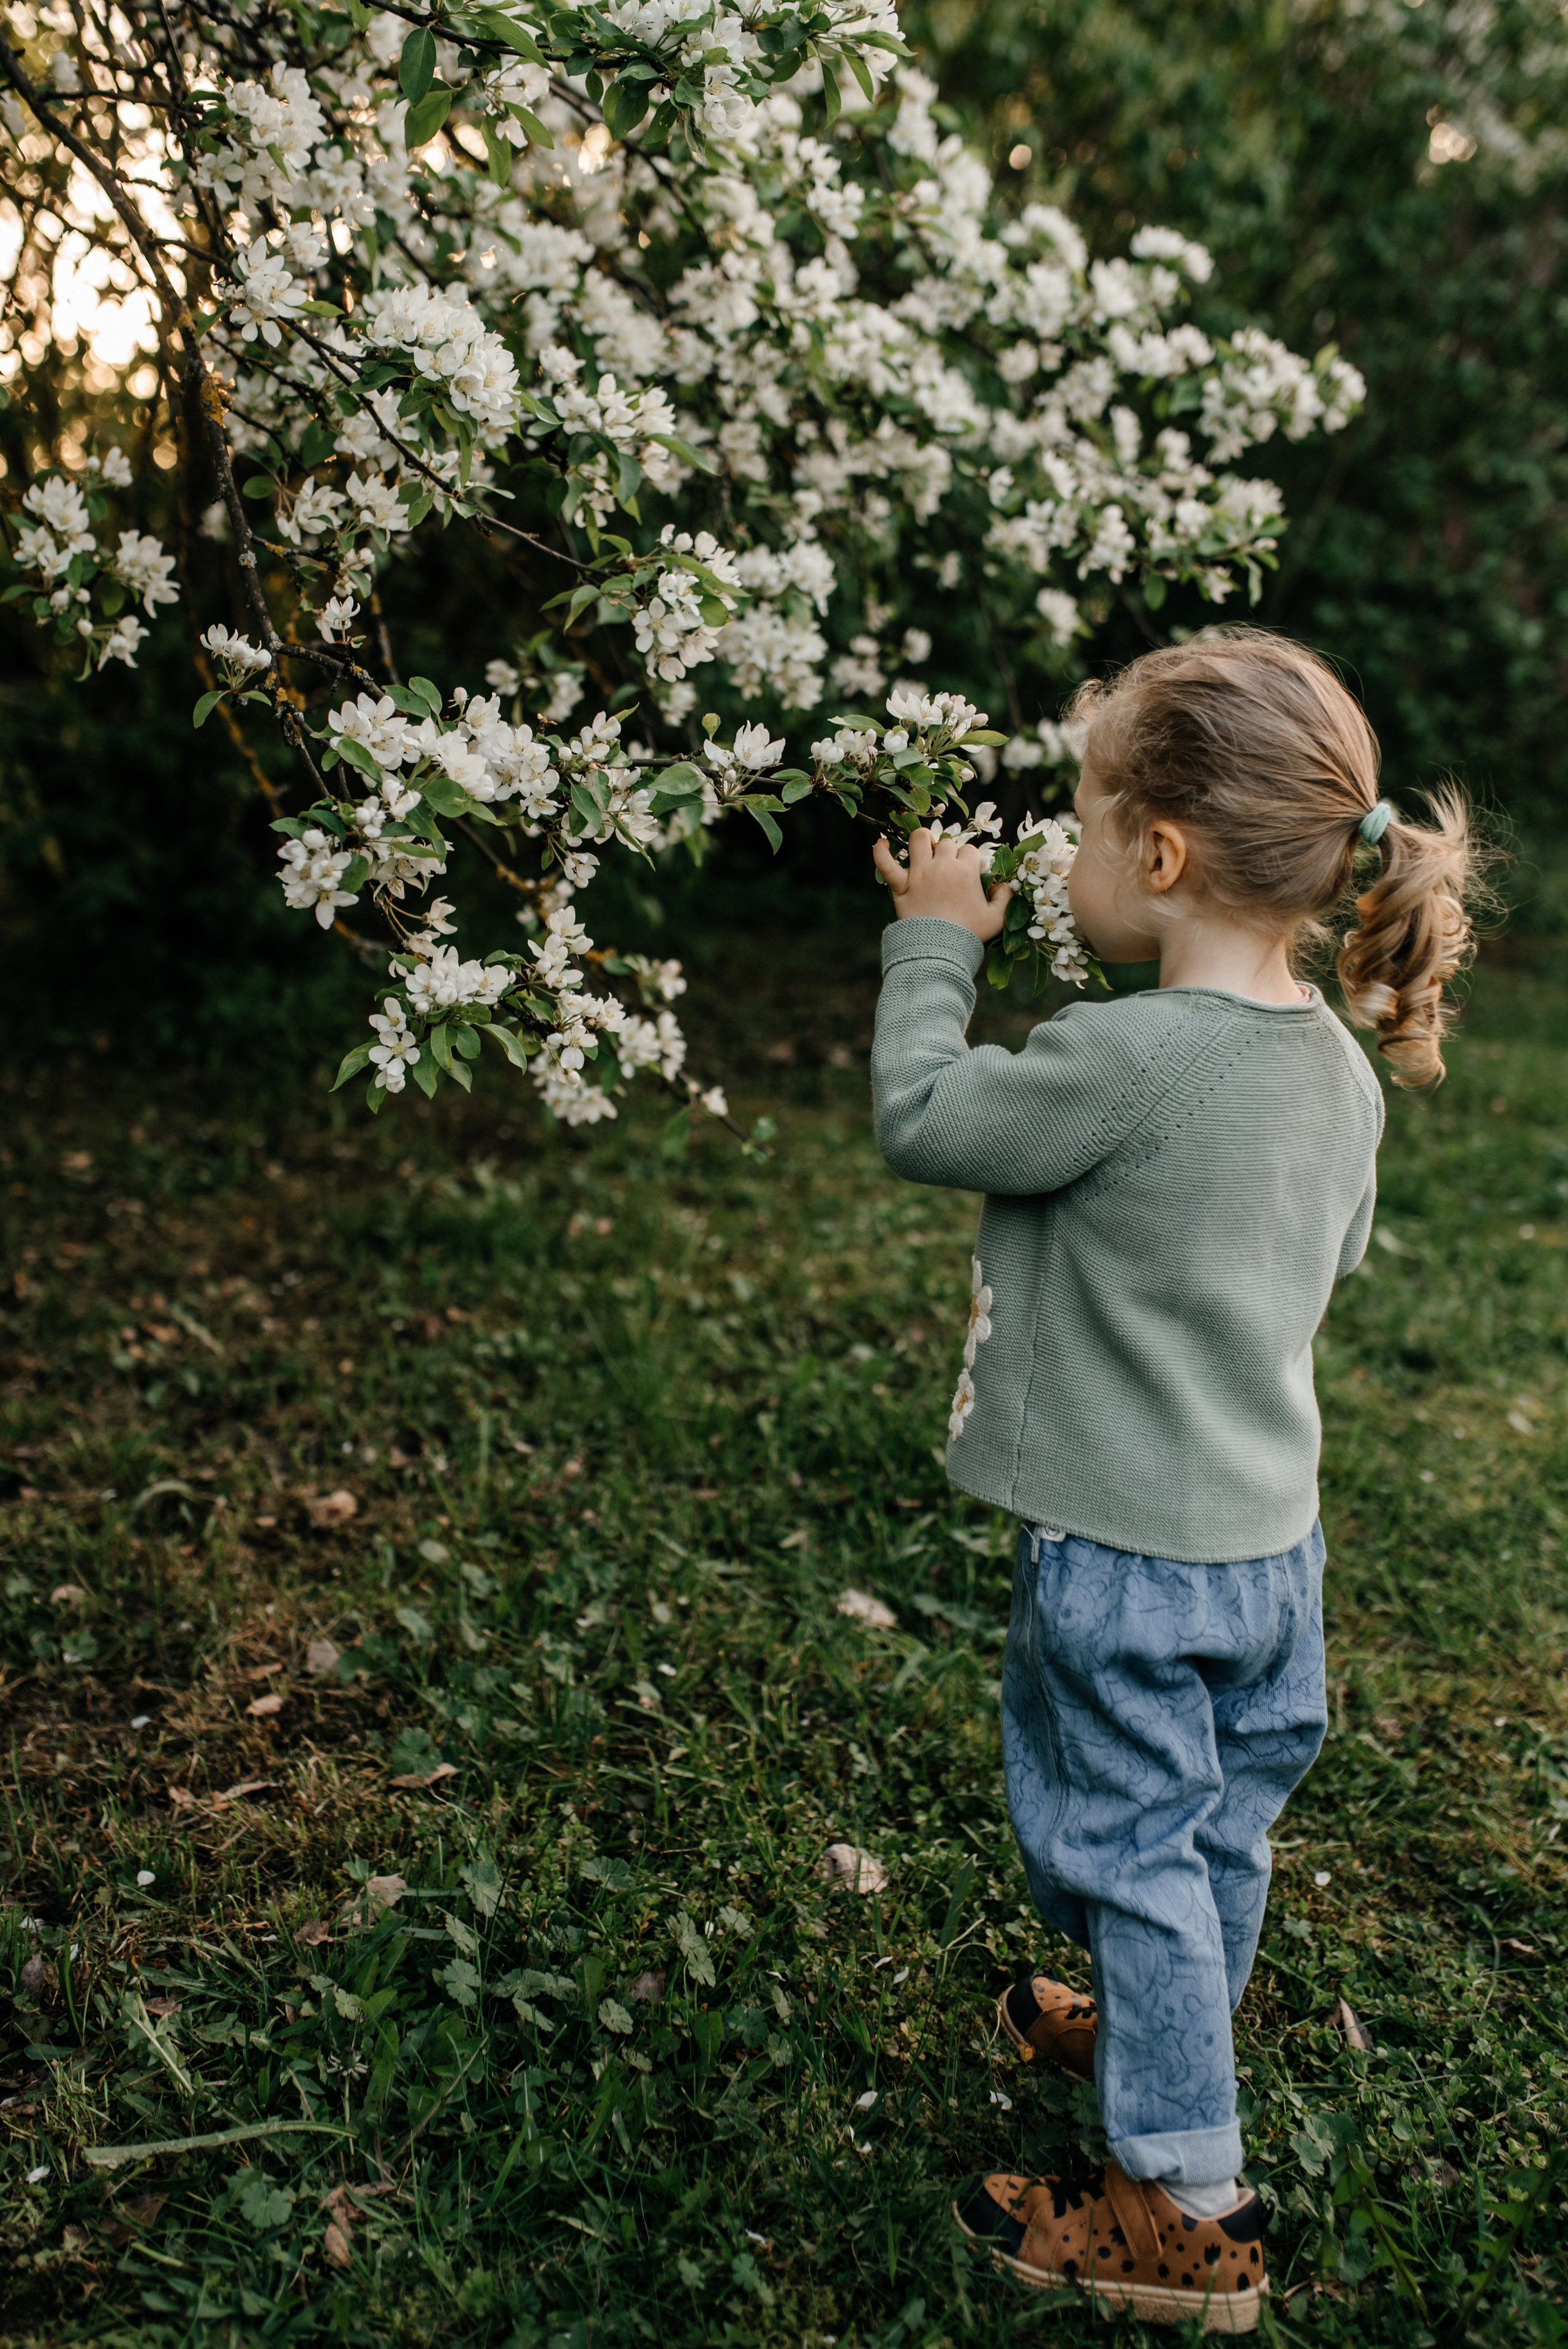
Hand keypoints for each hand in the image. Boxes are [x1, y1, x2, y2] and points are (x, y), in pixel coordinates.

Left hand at [873, 828, 1013, 940]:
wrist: (939, 951)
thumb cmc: (969, 934)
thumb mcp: (997, 919)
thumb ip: (1006, 898)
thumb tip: (1002, 885)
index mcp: (965, 872)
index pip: (970, 851)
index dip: (971, 860)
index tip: (970, 874)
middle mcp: (942, 867)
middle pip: (947, 844)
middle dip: (950, 852)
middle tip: (949, 868)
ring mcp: (919, 874)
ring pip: (919, 839)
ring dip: (923, 840)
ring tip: (925, 848)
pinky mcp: (900, 885)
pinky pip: (885, 863)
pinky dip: (881, 852)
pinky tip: (882, 843)